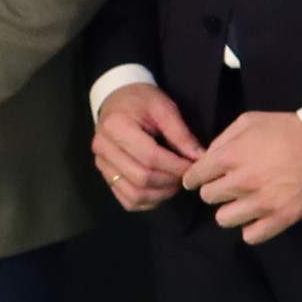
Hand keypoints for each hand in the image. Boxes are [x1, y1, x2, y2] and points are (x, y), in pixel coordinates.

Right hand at [91, 82, 203, 211]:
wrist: (116, 99)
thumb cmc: (141, 100)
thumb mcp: (164, 108)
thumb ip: (181, 134)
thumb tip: (200, 158)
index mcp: (117, 126)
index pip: (149, 156)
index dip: (175, 166)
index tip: (194, 167)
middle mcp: (103, 148)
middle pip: (141, 178)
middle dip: (170, 182)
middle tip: (186, 176)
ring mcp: (101, 164)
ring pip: (133, 194)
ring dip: (160, 195)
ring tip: (175, 184)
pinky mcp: (105, 176)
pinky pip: (127, 200)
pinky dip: (147, 202)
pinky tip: (161, 192)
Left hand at [182, 109, 301, 243]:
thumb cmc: (286, 129)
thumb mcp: (248, 121)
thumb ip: (222, 141)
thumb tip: (205, 160)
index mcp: (232, 155)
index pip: (195, 176)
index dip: (193, 178)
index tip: (198, 180)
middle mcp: (243, 181)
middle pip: (208, 197)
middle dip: (214, 190)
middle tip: (227, 186)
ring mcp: (263, 202)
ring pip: (223, 219)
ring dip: (230, 210)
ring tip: (242, 202)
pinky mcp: (282, 217)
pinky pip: (251, 236)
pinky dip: (251, 228)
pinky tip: (256, 217)